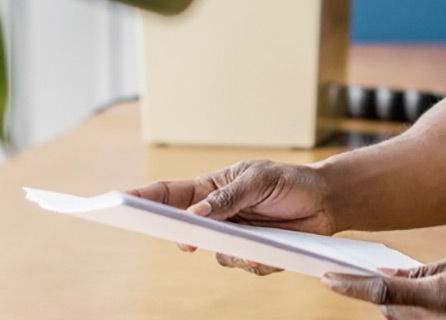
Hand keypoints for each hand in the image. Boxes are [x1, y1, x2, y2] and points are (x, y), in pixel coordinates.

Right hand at [124, 159, 333, 275]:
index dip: (142, 199)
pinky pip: (245, 266)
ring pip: (217, 256)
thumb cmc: (289, 181)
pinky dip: (260, 260)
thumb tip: (197, 214)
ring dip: (236, 251)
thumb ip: (227, 196)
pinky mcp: (253, 254)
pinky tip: (276, 250)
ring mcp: (233, 237)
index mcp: (209, 189)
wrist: (325, 202)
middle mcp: (216, 215)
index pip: (169, 194)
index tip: (119, 202)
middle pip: (184, 231)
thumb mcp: (259, 180)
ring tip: (258, 244)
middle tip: (189, 242)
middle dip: (183, 238)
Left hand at [322, 250, 445, 319]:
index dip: (351, 285)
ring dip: (402, 308)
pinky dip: (419, 318)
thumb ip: (425, 271)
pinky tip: (430, 305)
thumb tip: (392, 275)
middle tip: (378, 274)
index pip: (384, 291)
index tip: (328, 277)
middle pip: (390, 311)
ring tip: (421, 290)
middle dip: (382, 294)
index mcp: (444, 298)